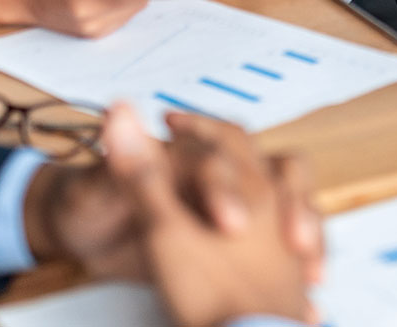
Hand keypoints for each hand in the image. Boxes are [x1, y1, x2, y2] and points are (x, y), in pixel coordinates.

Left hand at [26, 111, 326, 290]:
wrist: (83, 233)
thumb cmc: (90, 207)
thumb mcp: (98, 191)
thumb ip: (120, 159)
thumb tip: (118, 109)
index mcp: (186, 155)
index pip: (220, 155)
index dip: (226, 188)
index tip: (229, 225)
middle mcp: (220, 170)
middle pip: (278, 173)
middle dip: (296, 207)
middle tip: (296, 243)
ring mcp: (236, 197)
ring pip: (292, 198)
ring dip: (309, 226)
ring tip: (312, 266)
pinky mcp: (242, 227)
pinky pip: (289, 235)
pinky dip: (306, 257)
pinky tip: (311, 287)